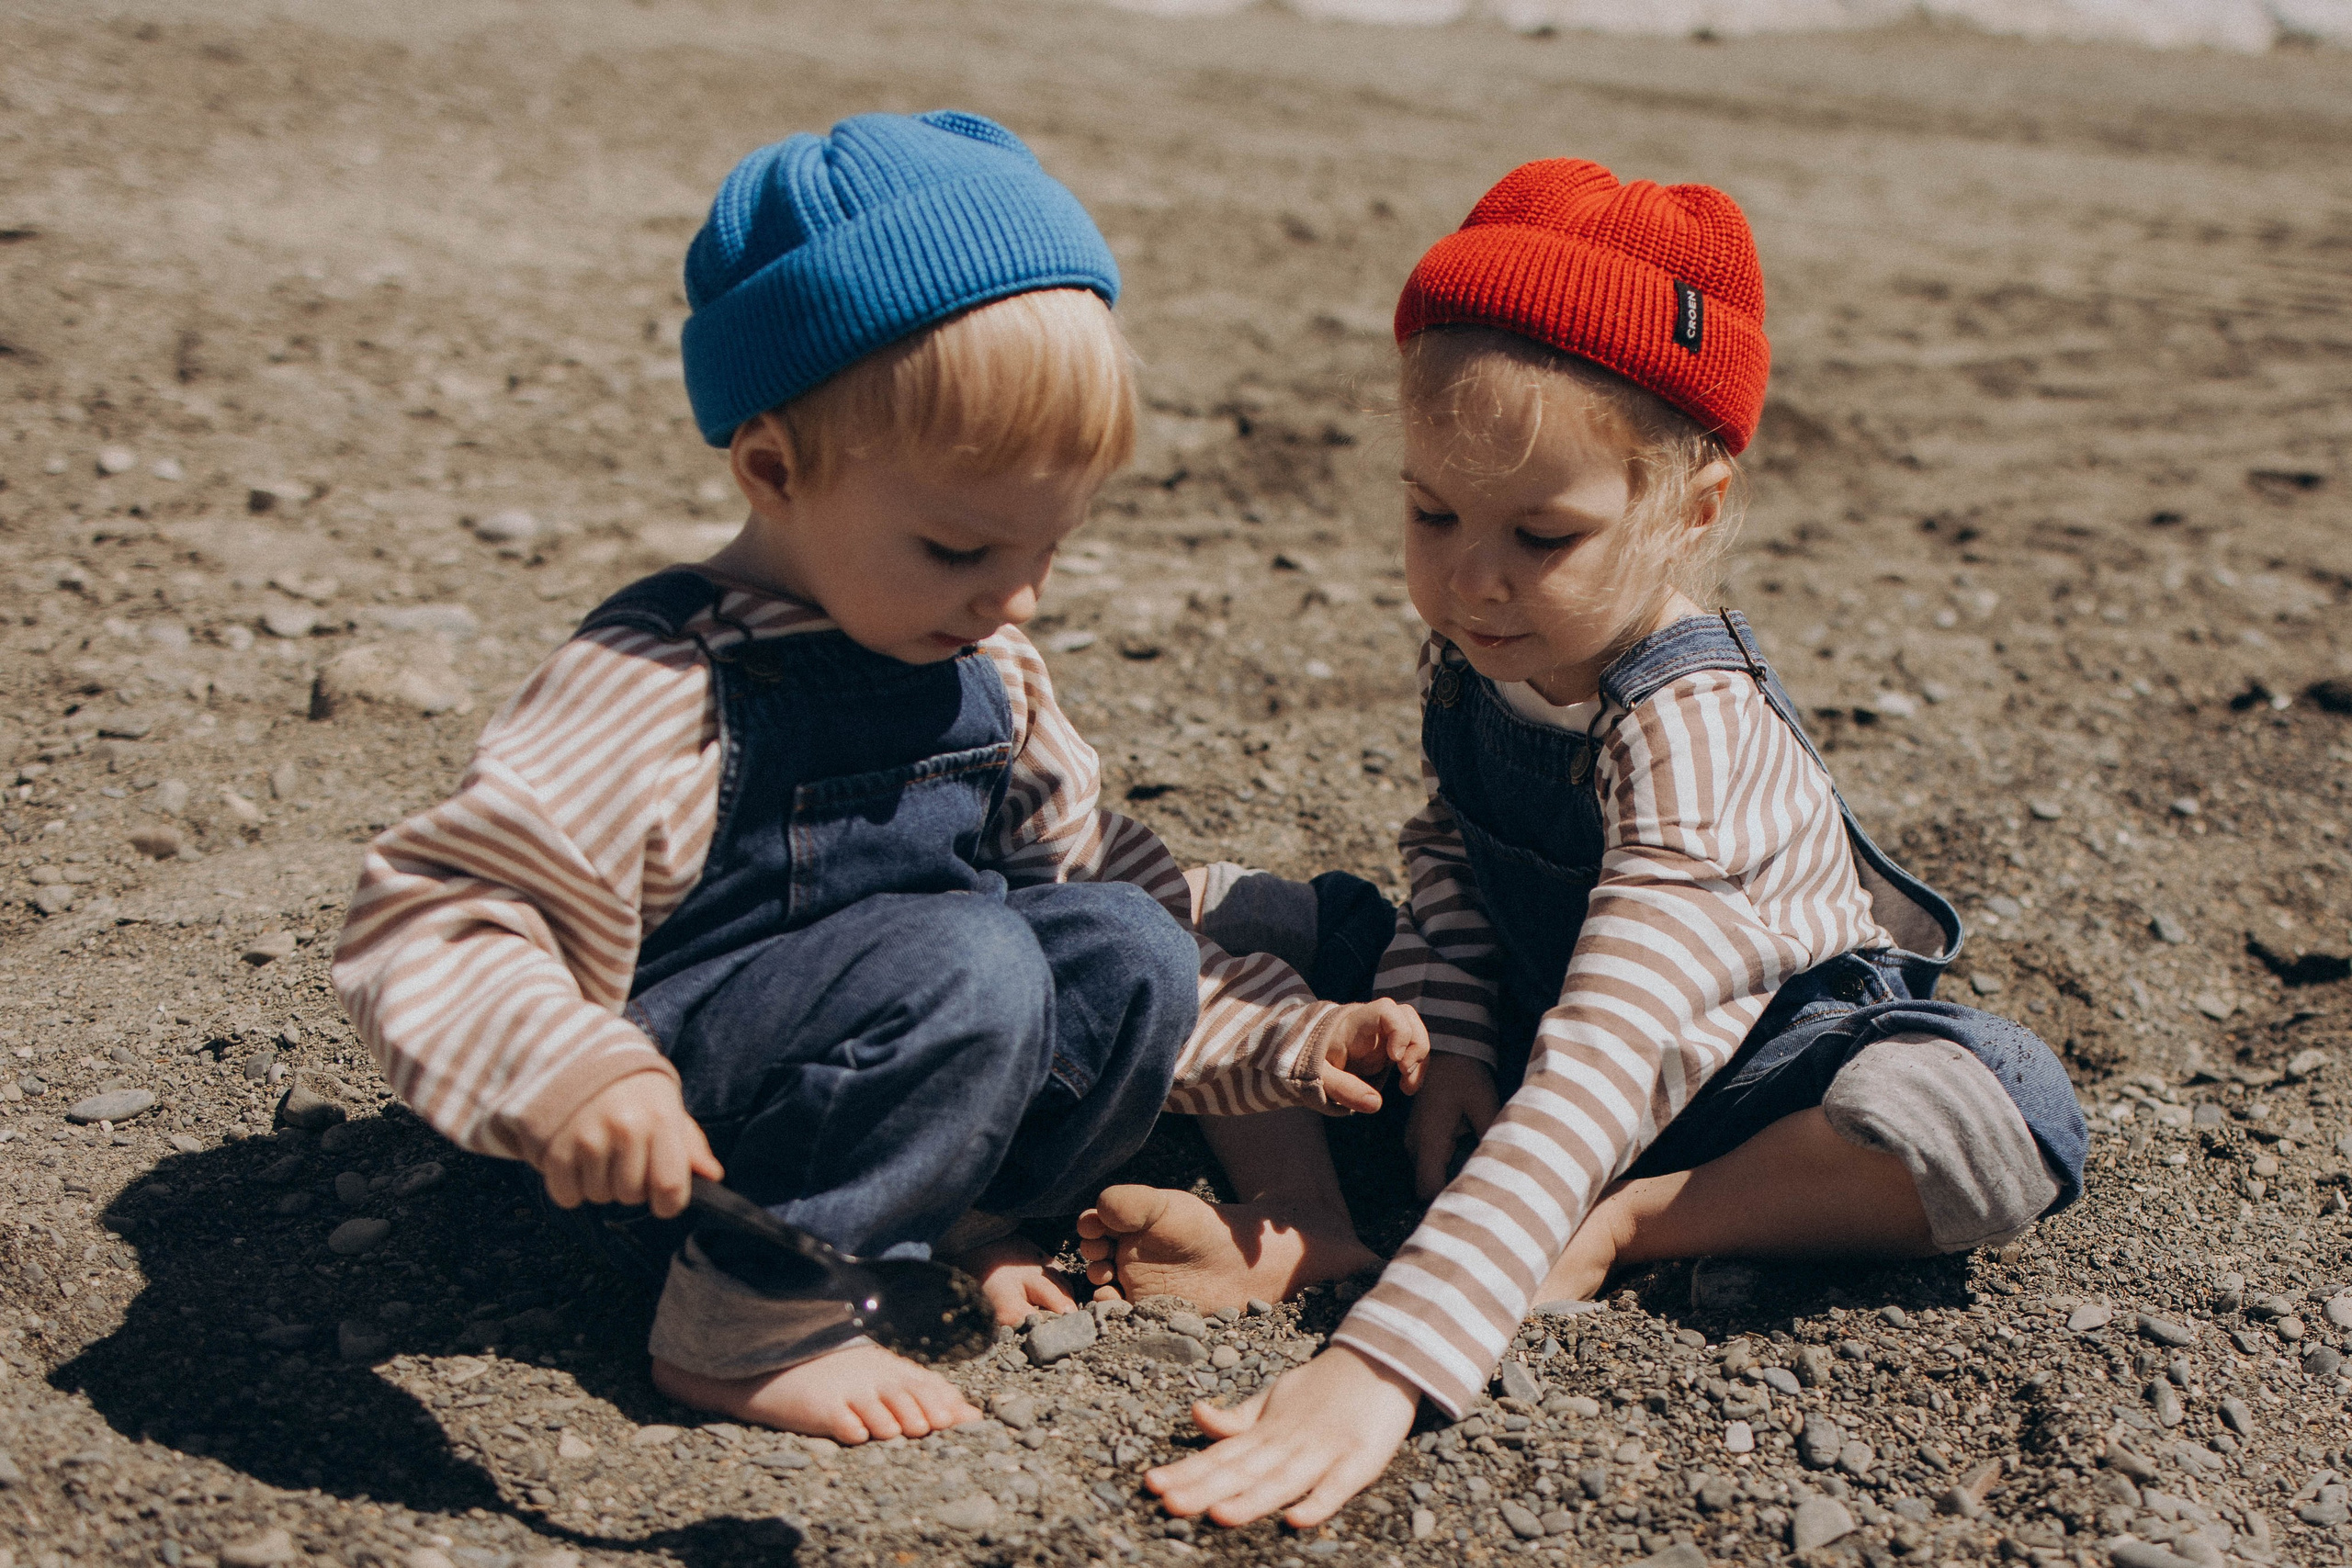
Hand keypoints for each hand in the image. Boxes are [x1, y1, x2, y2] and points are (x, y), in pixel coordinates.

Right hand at [537, 1068, 721, 1218]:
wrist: (582, 1055)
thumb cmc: (635, 1090)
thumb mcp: (669, 1107)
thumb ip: (691, 1145)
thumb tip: (713, 1175)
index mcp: (661, 1120)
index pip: (670, 1188)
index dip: (668, 1203)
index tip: (662, 1197)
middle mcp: (626, 1128)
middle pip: (630, 1196)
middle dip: (629, 1187)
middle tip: (624, 1159)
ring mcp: (588, 1136)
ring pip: (598, 1196)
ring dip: (599, 1185)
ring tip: (600, 1154)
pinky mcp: (555, 1145)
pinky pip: (566, 1194)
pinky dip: (570, 1188)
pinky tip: (577, 1162)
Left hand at [1147, 1344, 1419, 1527]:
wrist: (1381, 1357)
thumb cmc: (1322, 1389)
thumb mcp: (1274, 1400)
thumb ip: (1237, 1418)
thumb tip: (1196, 1415)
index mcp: (1267, 1430)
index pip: (1220, 1455)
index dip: (1188, 1470)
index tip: (1152, 1484)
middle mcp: (1289, 1440)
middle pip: (1243, 1469)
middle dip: (1205, 1488)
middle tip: (1168, 1503)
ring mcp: (1325, 1449)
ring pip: (1283, 1480)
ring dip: (1252, 1499)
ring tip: (1219, 1515)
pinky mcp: (1361, 1458)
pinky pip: (1338, 1486)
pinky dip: (1318, 1503)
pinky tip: (1297, 1520)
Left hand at [1315, 999, 1429, 1113]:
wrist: (1301, 1057)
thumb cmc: (1306, 1061)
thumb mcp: (1316, 1076)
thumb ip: (1342, 1088)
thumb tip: (1375, 1103)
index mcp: (1353, 1024)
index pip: (1386, 1010)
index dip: (1399, 1030)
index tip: (1394, 1058)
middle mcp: (1372, 1024)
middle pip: (1408, 1016)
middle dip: (1416, 1044)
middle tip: (1404, 1071)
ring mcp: (1382, 1034)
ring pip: (1415, 1031)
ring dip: (1420, 1059)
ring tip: (1407, 1087)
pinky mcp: (1387, 1048)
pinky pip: (1412, 1050)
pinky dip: (1415, 1068)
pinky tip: (1406, 1087)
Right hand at [1404, 1051, 1498, 1199]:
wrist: (1447, 1052)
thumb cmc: (1466, 1077)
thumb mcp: (1484, 1105)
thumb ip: (1490, 1137)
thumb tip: (1503, 1167)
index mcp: (1429, 1139)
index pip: (1428, 1188)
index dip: (1449, 1198)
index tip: (1475, 1198)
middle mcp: (1415, 1144)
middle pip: (1427, 1187)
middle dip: (1452, 1192)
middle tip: (1484, 1189)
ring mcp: (1414, 1141)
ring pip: (1428, 1177)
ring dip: (1450, 1179)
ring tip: (1480, 1173)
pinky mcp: (1420, 1137)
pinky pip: (1431, 1163)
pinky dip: (1448, 1167)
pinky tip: (1470, 1158)